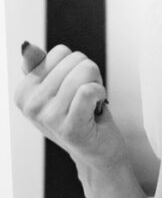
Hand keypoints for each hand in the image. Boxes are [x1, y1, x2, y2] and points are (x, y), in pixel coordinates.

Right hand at [14, 41, 128, 170]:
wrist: (97, 150)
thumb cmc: (80, 114)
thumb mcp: (56, 88)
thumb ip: (41, 66)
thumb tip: (27, 47)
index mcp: (24, 92)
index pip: (60, 52)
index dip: (76, 66)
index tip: (73, 87)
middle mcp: (31, 106)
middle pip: (76, 59)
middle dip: (89, 75)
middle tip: (85, 98)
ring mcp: (48, 118)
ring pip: (86, 72)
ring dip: (97, 85)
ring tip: (90, 104)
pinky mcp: (69, 128)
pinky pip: (89, 90)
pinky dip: (101, 94)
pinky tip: (96, 110)